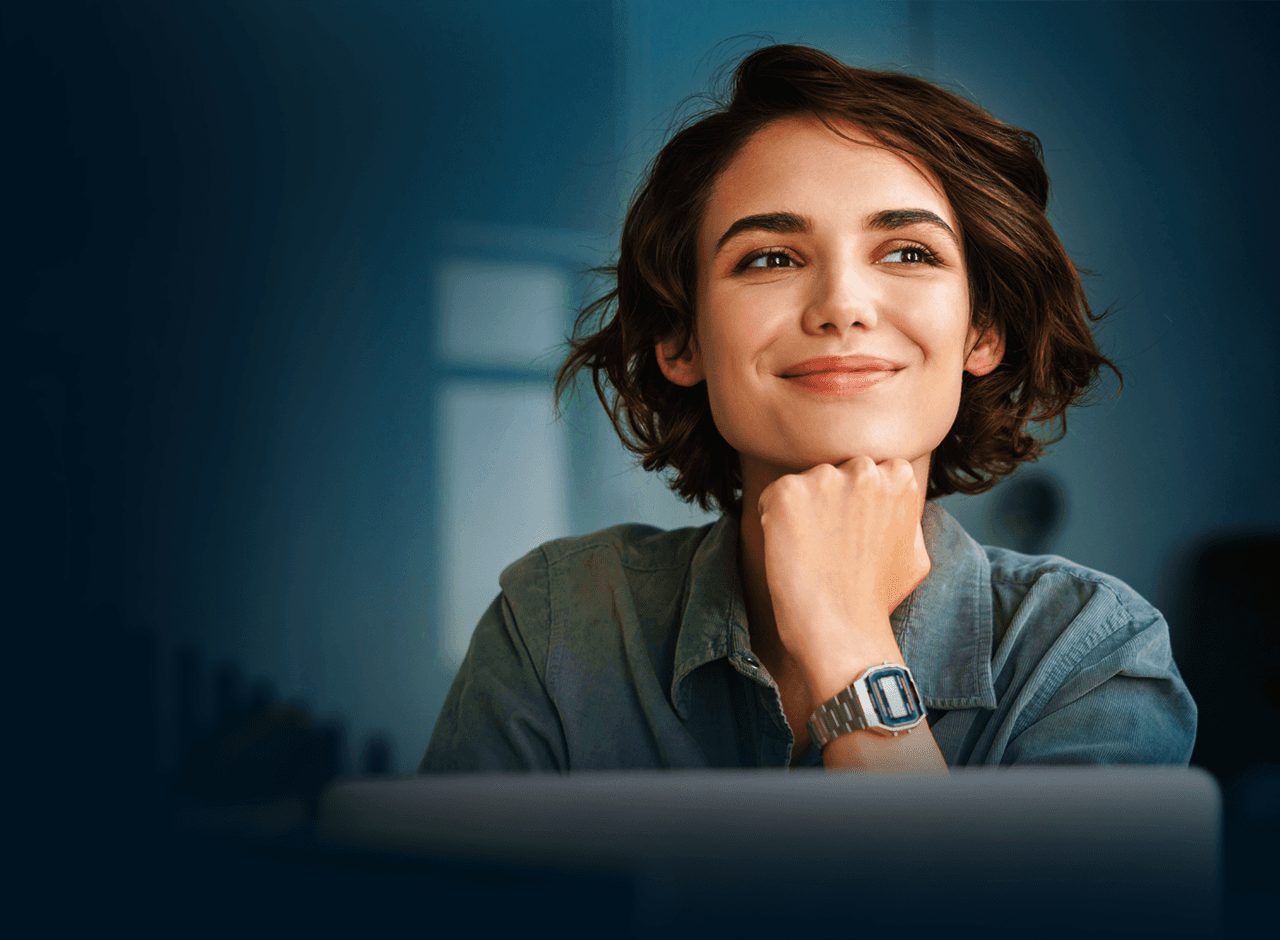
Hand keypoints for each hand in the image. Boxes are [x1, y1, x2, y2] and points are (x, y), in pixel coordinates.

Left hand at [756, 456, 929, 679]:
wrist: (842, 632)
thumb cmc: (877, 600)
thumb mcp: (915, 554)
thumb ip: (906, 517)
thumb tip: (897, 501)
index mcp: (899, 477)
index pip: (866, 471)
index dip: (854, 503)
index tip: (852, 534)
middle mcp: (864, 469)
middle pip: (834, 472)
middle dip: (828, 500)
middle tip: (829, 546)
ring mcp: (825, 478)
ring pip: (803, 484)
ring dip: (801, 511)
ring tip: (811, 553)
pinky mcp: (787, 493)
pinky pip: (771, 497)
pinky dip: (773, 521)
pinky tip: (790, 552)